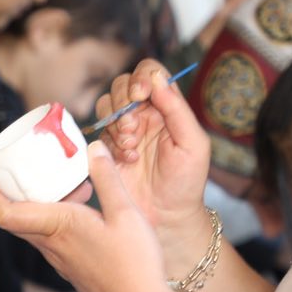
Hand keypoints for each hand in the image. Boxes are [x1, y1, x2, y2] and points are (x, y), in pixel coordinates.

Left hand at [0, 141, 175, 291]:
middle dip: (9, 192)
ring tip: (66, 184)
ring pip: (36, 228)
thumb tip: (94, 147)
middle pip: (15, 218)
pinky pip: (53, 239)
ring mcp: (61, 261)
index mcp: (58, 227)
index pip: (6, 213)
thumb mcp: (126, 213)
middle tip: (15, 169)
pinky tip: (85, 210)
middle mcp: (52, 246)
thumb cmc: (134, 264)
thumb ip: (108, 178)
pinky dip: (56, 219)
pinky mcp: (72, 269)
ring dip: (39, 204)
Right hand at [94, 62, 213, 265]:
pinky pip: (98, 132)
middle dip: (124, 103)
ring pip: (106, 105)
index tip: (141, 96)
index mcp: (166, 107)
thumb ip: (177, 109)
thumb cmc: (186, 182)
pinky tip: (126, 159)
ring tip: (131, 147)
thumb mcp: (194, 144)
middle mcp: (143, 114)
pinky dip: (109, 142)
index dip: (141, 77)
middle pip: (122, 84)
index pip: (150, 73)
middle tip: (133, 129)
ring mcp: (122, 130)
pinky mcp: (106, 148)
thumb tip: (157, 78)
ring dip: (116, 123)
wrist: (167, 218)